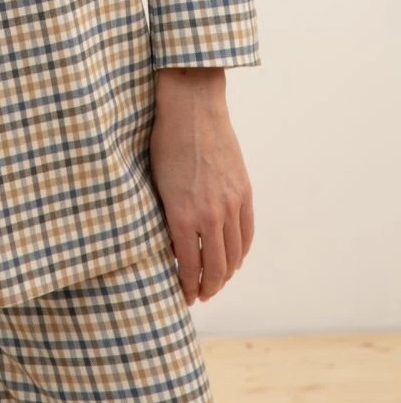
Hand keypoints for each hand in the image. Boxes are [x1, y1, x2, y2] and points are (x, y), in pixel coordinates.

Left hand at [149, 70, 254, 303]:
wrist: (192, 107)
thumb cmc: (164, 140)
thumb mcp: (155, 181)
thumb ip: (166, 215)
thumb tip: (173, 244)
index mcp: (181, 213)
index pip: (188, 266)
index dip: (187, 286)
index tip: (183, 296)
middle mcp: (209, 214)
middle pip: (215, 267)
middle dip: (207, 287)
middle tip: (199, 295)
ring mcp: (230, 203)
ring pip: (234, 255)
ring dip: (226, 274)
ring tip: (216, 282)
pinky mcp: (243, 192)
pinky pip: (246, 233)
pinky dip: (240, 251)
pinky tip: (233, 258)